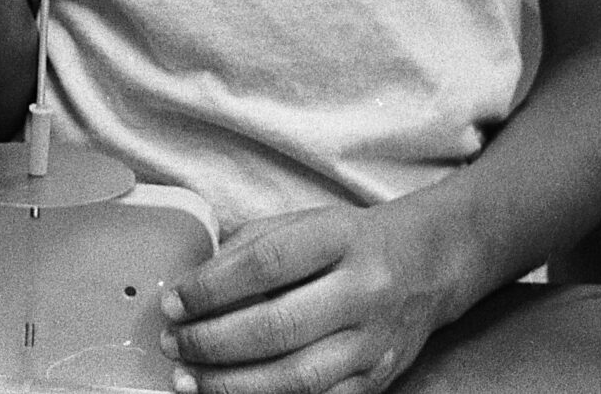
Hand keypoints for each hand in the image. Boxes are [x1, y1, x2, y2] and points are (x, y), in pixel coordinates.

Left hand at [158, 199, 445, 393]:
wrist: (426, 265)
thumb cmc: (349, 242)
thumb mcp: (303, 223)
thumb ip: (248, 249)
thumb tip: (191, 288)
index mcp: (340, 238)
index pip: (266, 264)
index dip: (211, 288)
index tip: (174, 302)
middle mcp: (364, 290)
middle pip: (277, 327)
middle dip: (212, 342)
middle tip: (173, 344)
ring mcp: (374, 342)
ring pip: (296, 377)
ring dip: (231, 384)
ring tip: (188, 380)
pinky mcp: (377, 380)